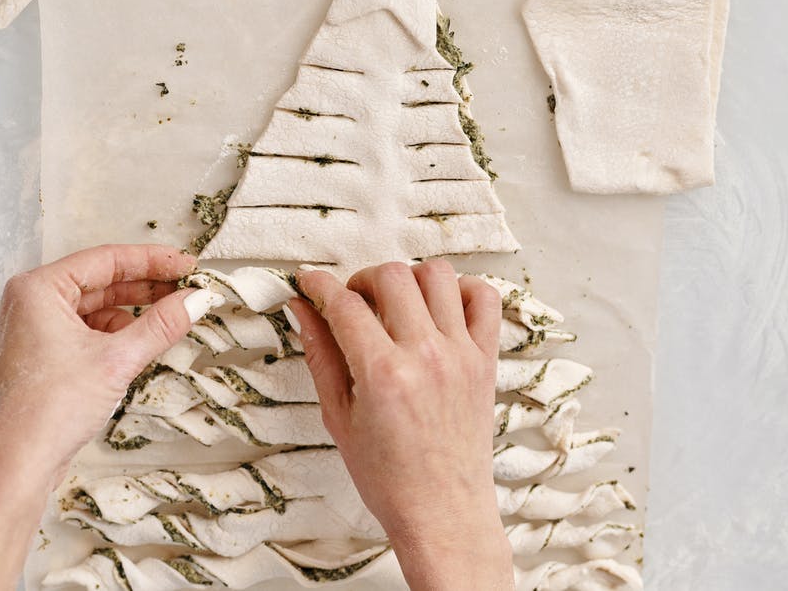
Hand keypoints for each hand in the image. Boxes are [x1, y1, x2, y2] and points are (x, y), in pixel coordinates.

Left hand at [0, 244, 220, 590]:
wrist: (15, 465)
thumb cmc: (47, 411)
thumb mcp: (117, 360)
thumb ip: (161, 325)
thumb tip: (196, 300)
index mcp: (36, 290)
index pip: (105, 260)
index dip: (152, 261)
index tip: (186, 266)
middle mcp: (25, 304)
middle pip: (97, 282)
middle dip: (143, 287)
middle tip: (185, 290)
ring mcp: (26, 331)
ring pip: (89, 309)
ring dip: (128, 313)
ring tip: (167, 319)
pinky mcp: (34, 358)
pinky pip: (78, 332)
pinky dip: (109, 335)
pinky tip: (137, 344)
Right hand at [288, 260, 513, 590]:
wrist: (442, 512)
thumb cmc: (387, 478)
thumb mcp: (338, 418)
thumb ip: (320, 355)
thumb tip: (301, 309)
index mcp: (382, 374)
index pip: (344, 303)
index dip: (319, 284)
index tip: (309, 281)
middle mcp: (426, 356)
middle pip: (392, 276)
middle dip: (361, 280)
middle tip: (351, 302)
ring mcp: (461, 355)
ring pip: (438, 274)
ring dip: (409, 278)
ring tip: (394, 304)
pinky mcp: (486, 360)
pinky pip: (484, 299)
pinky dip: (462, 290)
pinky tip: (438, 309)